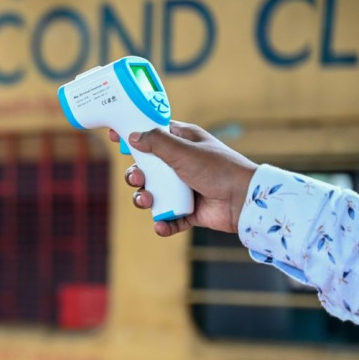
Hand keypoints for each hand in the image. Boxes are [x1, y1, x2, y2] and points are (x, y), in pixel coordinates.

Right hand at [111, 121, 257, 236]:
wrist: (244, 201)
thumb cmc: (218, 169)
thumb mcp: (184, 150)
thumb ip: (156, 142)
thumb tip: (132, 137)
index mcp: (182, 142)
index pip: (152, 134)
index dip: (133, 135)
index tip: (115, 137)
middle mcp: (180, 164)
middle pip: (146, 168)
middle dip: (136, 175)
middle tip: (138, 178)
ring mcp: (183, 188)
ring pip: (152, 193)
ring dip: (144, 199)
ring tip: (148, 202)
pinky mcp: (188, 211)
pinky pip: (167, 218)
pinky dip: (162, 223)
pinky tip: (162, 225)